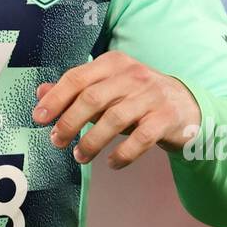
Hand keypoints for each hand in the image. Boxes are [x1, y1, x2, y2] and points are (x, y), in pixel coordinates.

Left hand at [32, 50, 201, 168]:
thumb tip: (40, 93)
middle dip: (69, 121)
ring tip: (80, 156)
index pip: (78, 77)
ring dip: (92, 141)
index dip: (55, 98)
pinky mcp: (167, 118)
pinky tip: (112, 163)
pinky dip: (123, 154)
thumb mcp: (108, 88)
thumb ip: (75, 90)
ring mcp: (152, 96)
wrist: (187, 107)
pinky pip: (141, 138)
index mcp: (114, 63)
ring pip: (114, 119)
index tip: (38, 118)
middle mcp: (133, 75)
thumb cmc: (138, 98)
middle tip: (56, 141)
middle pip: (92, 97)